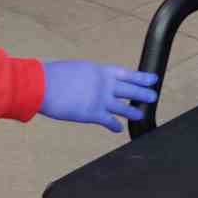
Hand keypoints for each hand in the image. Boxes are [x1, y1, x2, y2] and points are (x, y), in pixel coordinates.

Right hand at [39, 61, 158, 132]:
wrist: (43, 85)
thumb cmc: (54, 75)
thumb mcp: (77, 69)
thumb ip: (88, 77)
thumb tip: (90, 82)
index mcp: (100, 71)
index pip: (126, 74)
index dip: (141, 77)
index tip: (152, 79)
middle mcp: (104, 85)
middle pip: (130, 90)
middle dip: (143, 93)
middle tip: (153, 96)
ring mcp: (100, 99)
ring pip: (123, 107)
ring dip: (134, 111)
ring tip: (141, 114)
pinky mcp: (92, 114)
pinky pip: (109, 121)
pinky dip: (115, 125)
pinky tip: (119, 128)